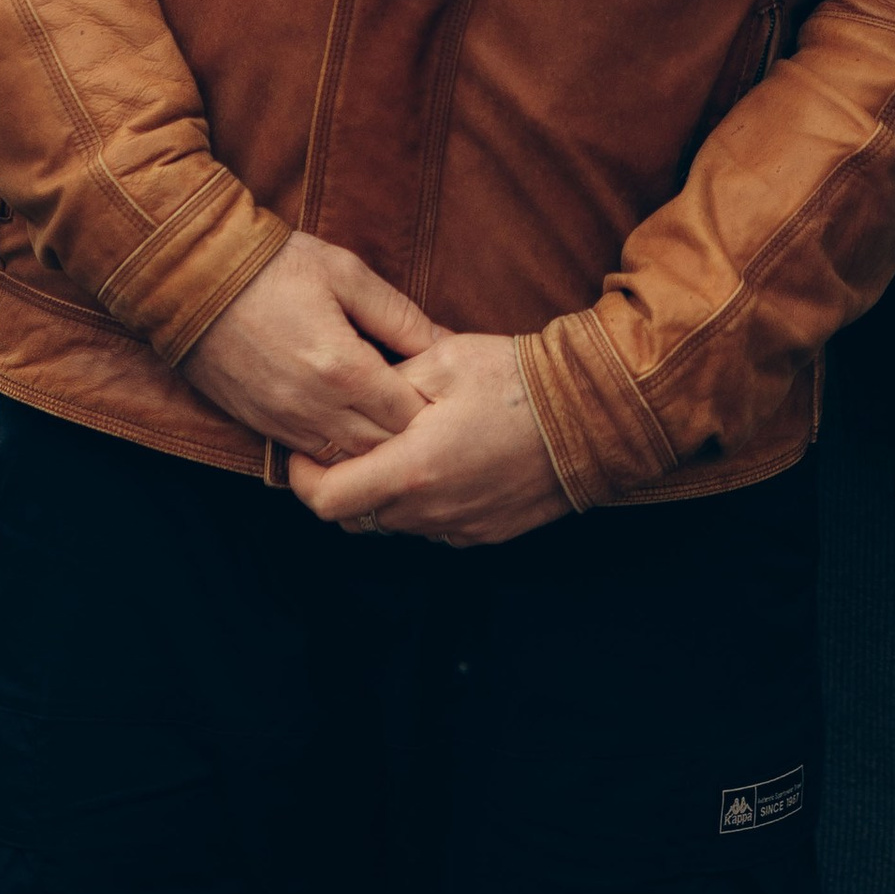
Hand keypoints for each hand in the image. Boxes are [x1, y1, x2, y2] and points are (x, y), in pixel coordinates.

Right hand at [180, 229, 437, 461]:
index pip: (408, 415)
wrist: (192, 276)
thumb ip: (400, 316)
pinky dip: (337, 453)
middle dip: (410, 437)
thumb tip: (447, 342)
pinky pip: (310, 458)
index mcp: (342, 367)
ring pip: (346, 463)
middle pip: (381, 450)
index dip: (435, 409)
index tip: (448, 395)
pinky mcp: (259, 426)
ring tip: (396, 428)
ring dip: (374, 452)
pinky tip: (352, 430)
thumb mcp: (347, 274)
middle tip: (431, 417)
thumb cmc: (275, 265)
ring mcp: (283, 422)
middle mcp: (313, 406)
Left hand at [291, 332, 570, 548]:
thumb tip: (350, 400)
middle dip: (342, 483)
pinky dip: (423, 503)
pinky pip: (433, 527)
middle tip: (350, 442)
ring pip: (394, 524)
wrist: (592, 413)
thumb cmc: (518, 380)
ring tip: (402, 446)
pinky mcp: (485, 534)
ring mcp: (459, 529)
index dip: (302, 478)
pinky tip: (442, 462)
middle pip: (356, 517)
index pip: (327, 501)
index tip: (303, 450)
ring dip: (384, 493)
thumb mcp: (444, 359)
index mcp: (412, 470)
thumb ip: (387, 386)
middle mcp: (430, 513)